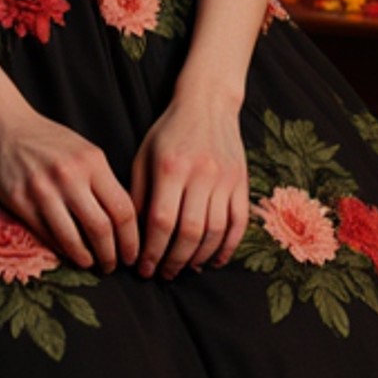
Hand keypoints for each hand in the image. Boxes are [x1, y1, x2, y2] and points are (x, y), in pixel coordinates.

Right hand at [0, 104, 140, 272]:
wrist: (4, 125)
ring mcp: (43, 190)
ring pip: (73, 238)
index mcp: (92, 161)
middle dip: (112, 255)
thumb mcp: (84, 151)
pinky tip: (69, 253)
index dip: (132, 239)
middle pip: (101, 228)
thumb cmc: (48, 140)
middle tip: (113, 265)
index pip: (123, 209)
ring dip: (86, 258)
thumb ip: (103, 181)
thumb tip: (123, 220)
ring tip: (91, 264)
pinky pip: (46, 235)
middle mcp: (69, 176)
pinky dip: (61, 249)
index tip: (132, 253)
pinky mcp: (19, 201)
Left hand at [129, 85, 249, 279]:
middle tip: (163, 275)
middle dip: (174, 261)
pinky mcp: (242, 183)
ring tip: (184, 269)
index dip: (152, 251)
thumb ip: (140, 195)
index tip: (144, 268)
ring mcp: (225, 180)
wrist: (208, 103)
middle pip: (190, 232)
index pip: (161, 222)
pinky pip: (238, 223)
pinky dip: (228, 247)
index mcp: (171, 168)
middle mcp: (201, 174)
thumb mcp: (144, 156)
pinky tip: (214, 261)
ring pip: (215, 232)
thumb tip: (136, 237)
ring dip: (199, 258)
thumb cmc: (169, 132)